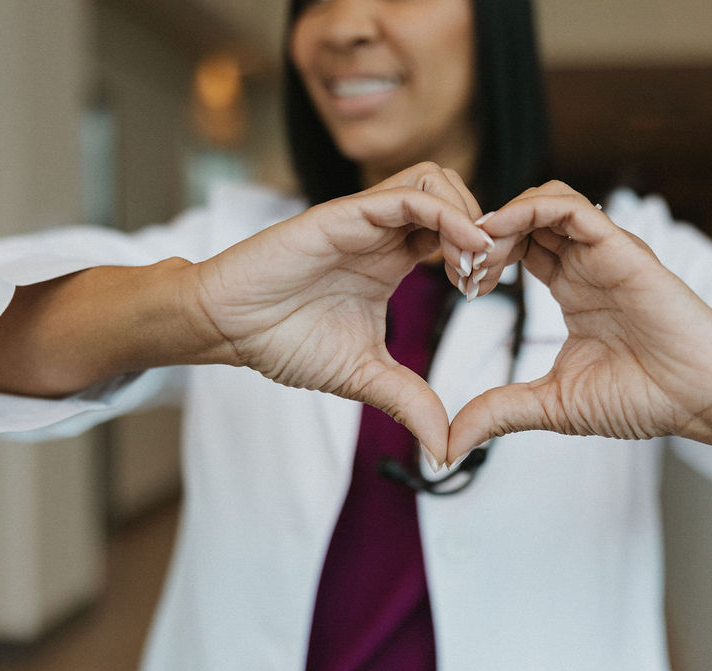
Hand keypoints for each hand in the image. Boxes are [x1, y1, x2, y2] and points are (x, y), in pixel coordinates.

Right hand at [191, 163, 492, 463]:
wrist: (227, 328)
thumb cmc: (282, 340)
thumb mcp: (364, 376)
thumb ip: (409, 402)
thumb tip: (443, 450)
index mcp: (392, 259)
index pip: (455, 231)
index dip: (481, 253)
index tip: (483, 292)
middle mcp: (383, 233)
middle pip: (454, 194)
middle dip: (483, 228)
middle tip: (482, 275)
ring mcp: (365, 219)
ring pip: (435, 179)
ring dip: (467, 214)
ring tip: (471, 263)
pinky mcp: (344, 215)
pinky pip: (408, 195)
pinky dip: (447, 215)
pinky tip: (464, 250)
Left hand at [447, 181, 711, 463]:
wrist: (702, 400)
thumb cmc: (643, 397)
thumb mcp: (553, 404)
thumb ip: (501, 411)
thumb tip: (451, 440)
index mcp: (572, 289)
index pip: (517, 249)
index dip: (482, 258)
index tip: (459, 286)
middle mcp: (586, 264)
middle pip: (523, 220)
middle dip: (482, 236)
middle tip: (460, 269)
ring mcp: (604, 252)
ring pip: (543, 202)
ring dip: (501, 219)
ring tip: (476, 252)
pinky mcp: (621, 248)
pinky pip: (569, 208)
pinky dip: (528, 210)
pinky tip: (499, 232)